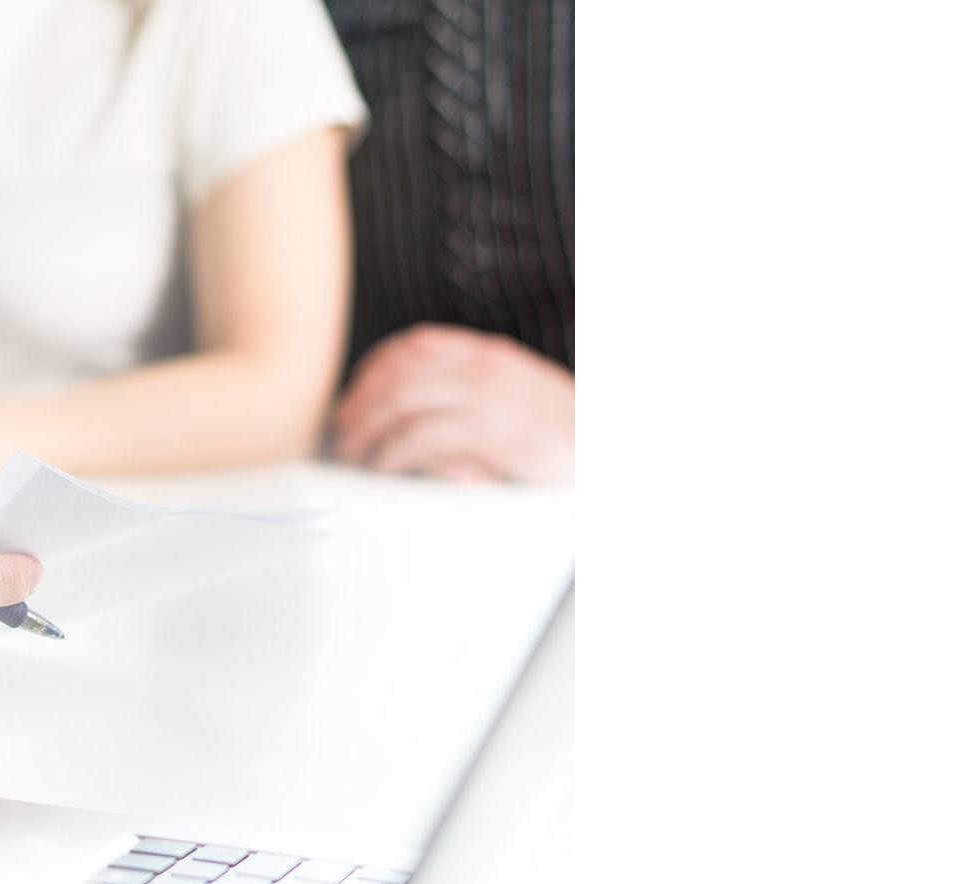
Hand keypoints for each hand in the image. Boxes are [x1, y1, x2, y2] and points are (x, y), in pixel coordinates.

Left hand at [332, 324, 573, 481]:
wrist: (614, 454)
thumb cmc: (569, 438)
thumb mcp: (522, 402)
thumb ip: (477, 397)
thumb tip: (422, 417)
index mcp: (490, 354)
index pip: (416, 344)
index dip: (374, 368)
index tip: (353, 394)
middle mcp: (484, 366)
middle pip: (398, 372)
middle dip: (360, 402)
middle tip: (340, 432)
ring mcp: (487, 396)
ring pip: (401, 402)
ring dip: (367, 429)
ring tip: (352, 456)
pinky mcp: (489, 432)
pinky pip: (421, 437)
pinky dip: (391, 453)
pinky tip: (381, 468)